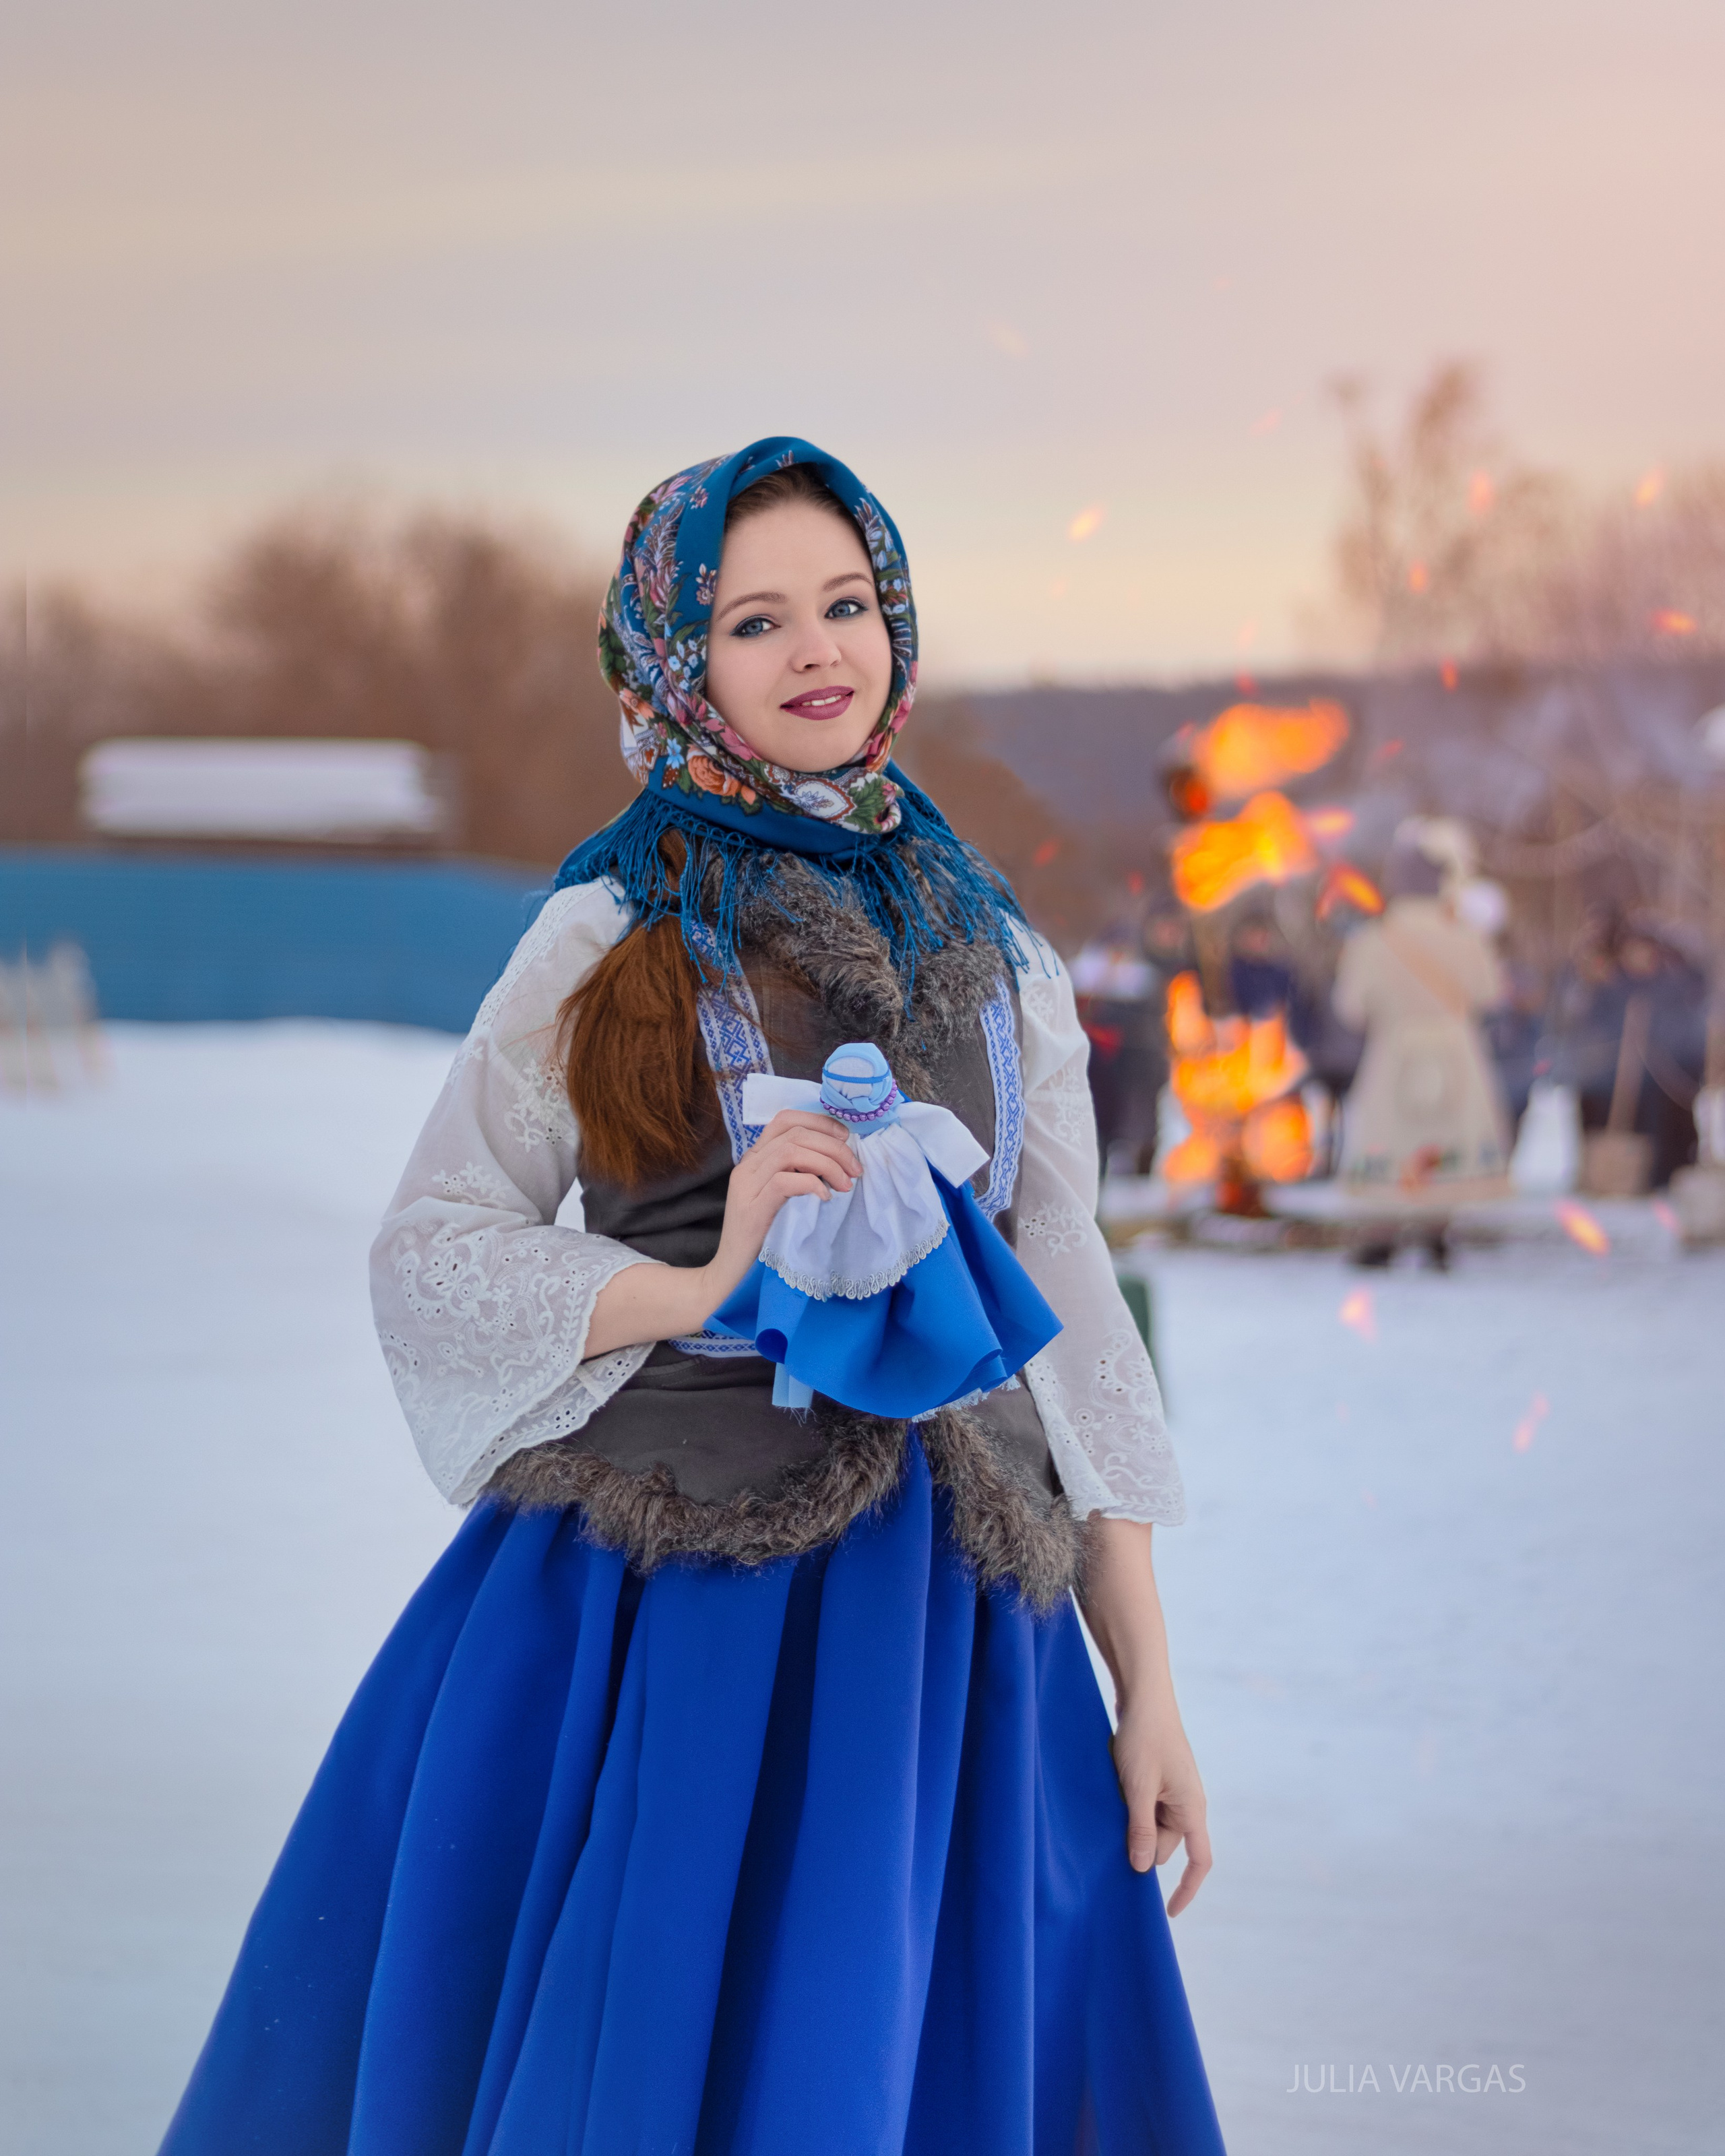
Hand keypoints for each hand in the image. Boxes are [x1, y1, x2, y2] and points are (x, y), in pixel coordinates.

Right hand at [697, 1108, 857, 1312]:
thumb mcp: (781, 1197)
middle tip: (855, 1168)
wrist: (730, 1273)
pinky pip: (783, 1181)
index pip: (785, 1120)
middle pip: (794, 1134)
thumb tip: (838, 1159)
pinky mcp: (751, 1209)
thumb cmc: (762, 1237)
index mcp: (754, 1158)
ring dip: (827, 1163)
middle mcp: (747, 1166)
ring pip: (790, 1152)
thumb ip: (797, 1173)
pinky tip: (826, 1198)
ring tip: (846, 1184)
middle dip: (832, 1146)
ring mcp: (746, 1186)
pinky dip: (811, 1184)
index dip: (819, 1122)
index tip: (846, 1138)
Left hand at [1110, 1694, 1211, 1914]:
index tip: (1169, 1913)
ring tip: (1112, 1798)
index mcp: (1192, 1808)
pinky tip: (1113, 1792)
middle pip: (1165, 1844)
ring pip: (1150, 1825)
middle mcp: (1187, 1802)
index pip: (1198, 1861)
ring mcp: (1173, 1790)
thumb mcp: (1138, 1788)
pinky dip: (1130, 1807)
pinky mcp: (1159, 1778)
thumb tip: (1143, 1868)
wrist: (1143, 1695)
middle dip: (1140, 1844)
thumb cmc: (1143, 1738)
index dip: (1186, 1890)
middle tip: (1111, 1827)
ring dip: (1131, 1822)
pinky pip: (1145, 1806)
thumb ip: (1142, 1829)